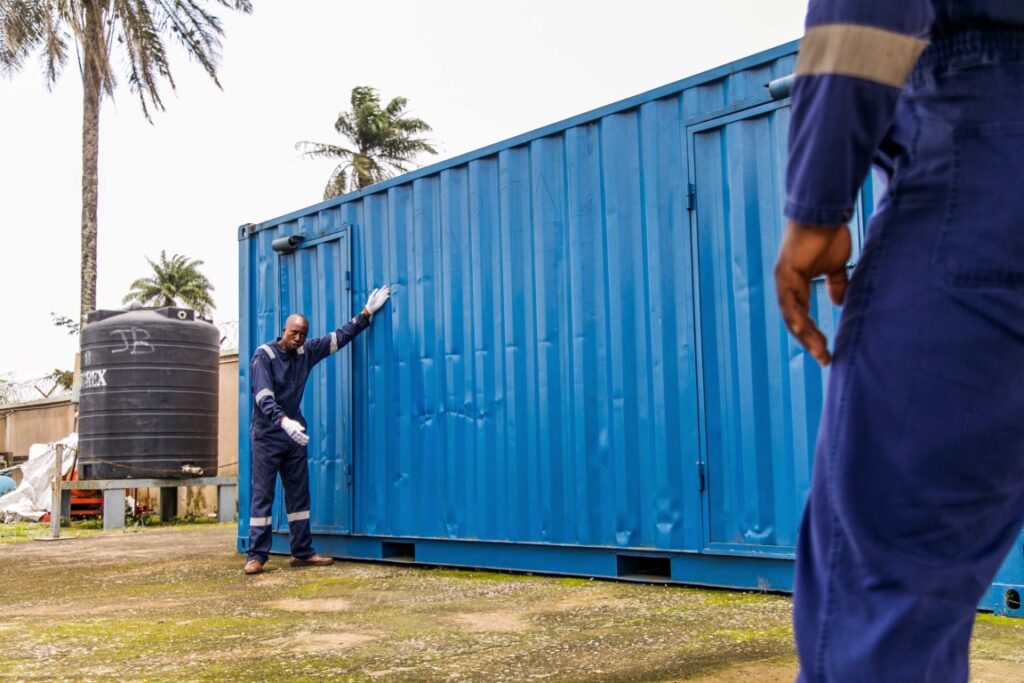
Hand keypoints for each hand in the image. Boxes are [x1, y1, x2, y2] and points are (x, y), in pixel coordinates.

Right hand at [281, 417, 308, 445]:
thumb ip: (300, 427)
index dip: (304, 437)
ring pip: (297, 440)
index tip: (308, 438)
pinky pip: (295, 440)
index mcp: (295, 430)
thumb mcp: (296, 423)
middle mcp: (293, 433)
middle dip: (303, 440)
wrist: (284, 423)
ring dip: (302, 442)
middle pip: (299, 438)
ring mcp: (291, 435)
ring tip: (305, 443)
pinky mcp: (291, 436)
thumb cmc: (292, 423)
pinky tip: (302, 443)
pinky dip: (299, 442)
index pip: (300, 434)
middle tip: (308, 441)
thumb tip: (304, 429)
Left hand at [363, 285, 390, 316]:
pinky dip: (386, 297)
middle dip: (386, 290)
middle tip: (388, 288)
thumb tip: (377, 288)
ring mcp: (381, 299)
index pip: (381, 290)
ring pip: (384, 295)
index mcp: (377, 294)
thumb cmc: (370, 301)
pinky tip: (388, 295)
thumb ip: (374, 292)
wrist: (370, 307)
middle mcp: (379, 296)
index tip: (385, 285)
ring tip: (388, 291)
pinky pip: (385, 299)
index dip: (383, 288)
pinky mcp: (382, 302)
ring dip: (386, 293)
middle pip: (383, 292)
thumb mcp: (372, 296)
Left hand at [774, 220, 850, 366]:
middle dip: (810, 341)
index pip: (803, 317)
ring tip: (818, 350)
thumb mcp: (835, 266)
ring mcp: (784, 281)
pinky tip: (804, 331)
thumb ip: (836, 284)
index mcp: (797, 286)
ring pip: (791, 315)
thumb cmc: (828, 236)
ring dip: (804, 334)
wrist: (825, 214)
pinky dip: (796, 316)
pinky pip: (789, 300)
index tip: (826, 352)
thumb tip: (841, 302)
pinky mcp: (785, 273)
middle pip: (796, 321)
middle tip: (824, 358)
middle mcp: (787, 287)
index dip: (813, 335)